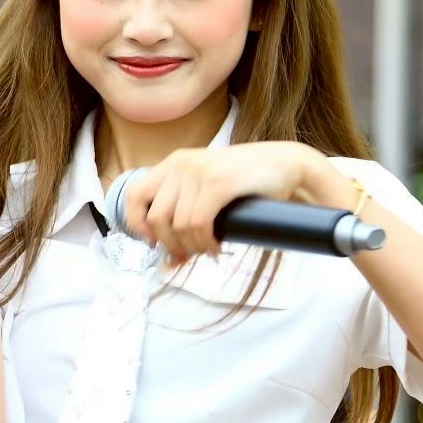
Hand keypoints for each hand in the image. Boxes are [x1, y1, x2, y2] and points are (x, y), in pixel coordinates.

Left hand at [121, 141, 322, 268]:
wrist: (287, 165)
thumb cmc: (249, 182)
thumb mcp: (209, 189)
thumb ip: (186, 215)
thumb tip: (168, 260)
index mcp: (174, 163)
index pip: (134, 196)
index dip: (137, 226)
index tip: (154, 244)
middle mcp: (181, 164)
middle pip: (155, 219)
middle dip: (171, 245)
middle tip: (190, 255)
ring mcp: (198, 171)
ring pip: (177, 226)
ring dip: (193, 247)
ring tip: (209, 249)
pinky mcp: (218, 182)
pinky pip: (198, 224)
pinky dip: (205, 242)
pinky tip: (217, 246)